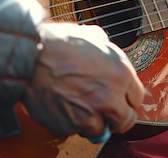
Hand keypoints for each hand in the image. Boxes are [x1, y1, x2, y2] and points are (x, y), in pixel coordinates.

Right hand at [21, 23, 144, 138]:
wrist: (29, 56)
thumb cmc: (59, 44)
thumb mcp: (95, 37)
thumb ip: (109, 51)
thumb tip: (110, 55)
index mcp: (121, 75)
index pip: (138, 98)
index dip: (128, 96)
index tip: (122, 96)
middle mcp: (108, 99)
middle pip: (126, 121)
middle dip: (118, 115)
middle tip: (108, 109)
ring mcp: (88, 116)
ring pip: (102, 130)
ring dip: (95, 121)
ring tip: (82, 106)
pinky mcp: (67, 127)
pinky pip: (74, 131)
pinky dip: (71, 122)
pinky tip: (64, 105)